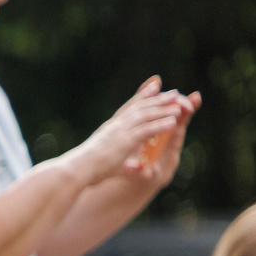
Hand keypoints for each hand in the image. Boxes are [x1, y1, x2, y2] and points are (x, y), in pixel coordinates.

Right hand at [77, 78, 194, 183]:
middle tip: (173, 92)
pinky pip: (146, 131)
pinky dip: (160, 125)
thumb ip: (102, 151)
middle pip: (140, 108)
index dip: (142, 96)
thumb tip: (100, 154)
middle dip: (158, 99)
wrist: (76, 169)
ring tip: (179, 105)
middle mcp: (115, 126)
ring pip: (146, 116)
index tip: (154, 86)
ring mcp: (120, 133)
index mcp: (109, 128)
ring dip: (164, 110)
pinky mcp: (125, 142)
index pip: (128, 107)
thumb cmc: (83, 166)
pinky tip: (174, 123)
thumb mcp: (95, 154)